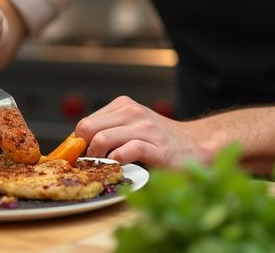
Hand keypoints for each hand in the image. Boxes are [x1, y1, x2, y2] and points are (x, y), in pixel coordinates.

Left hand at [75, 96, 210, 167]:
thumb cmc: (160, 141)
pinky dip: (117, 161)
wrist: (197, 146)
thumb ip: (109, 131)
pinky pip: (127, 150)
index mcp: (123, 105)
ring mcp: (145, 128)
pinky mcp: (157, 147)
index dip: (78, 145)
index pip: (84, 124)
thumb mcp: (132, 128)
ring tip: (104, 169)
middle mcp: (132, 112)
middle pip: (88, 128)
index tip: (80, 161)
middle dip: (83, 151)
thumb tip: (77, 148)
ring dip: (97, 159)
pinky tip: (120, 167)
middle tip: (90, 167)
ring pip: (103, 138)